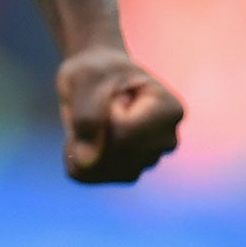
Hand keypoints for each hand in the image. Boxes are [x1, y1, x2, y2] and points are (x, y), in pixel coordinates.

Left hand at [56, 46, 183, 182]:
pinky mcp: (127, 172)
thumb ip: (87, 115)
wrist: (98, 77)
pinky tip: (78, 135)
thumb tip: (85, 163)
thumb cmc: (97, 70)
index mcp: (169, 110)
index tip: (108, 93)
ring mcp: (149, 160)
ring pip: (105, 169)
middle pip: (118, 154)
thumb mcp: (86, 76)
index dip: (101, 113)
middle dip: (90, 130)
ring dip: (82, 143)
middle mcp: (167, 141)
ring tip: (90, 116)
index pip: (126, 132)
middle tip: (94, 103)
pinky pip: (91, 176)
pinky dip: (75, 156)